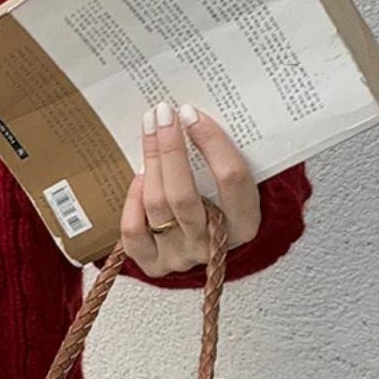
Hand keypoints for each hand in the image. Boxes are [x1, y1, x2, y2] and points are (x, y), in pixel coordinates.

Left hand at [120, 101, 260, 275]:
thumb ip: (224, 156)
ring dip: (150, 163)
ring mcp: (181, 257)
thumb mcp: (236, 182)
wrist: (212, 243)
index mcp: (245, 224)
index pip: (231, 180)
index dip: (211, 142)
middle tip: (162, 113)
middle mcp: (211, 245)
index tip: (191, 113)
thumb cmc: (225, 202)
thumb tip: (191, 114)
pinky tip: (139, 178)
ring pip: (157, 206)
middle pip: (184, 195)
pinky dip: (132, 202)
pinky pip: (133, 232)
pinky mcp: (153, 264)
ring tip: (150, 132)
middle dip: (169, 148)